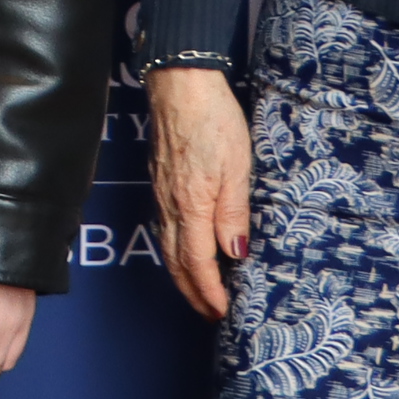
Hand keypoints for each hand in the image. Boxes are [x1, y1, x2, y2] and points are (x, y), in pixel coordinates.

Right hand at [150, 64, 254, 319]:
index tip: (222, 311)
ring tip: (198, 290)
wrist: (180, 85)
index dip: (209, 290)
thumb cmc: (213, 120)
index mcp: (191, 205)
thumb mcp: (236, 167)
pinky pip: (165, 226)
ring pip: (168, 245)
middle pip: (176, 260)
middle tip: (209, 313)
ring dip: (182, 274)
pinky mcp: (161, 180)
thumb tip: (234, 252)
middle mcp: (170, 204)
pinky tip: (184, 248)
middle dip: (192, 291)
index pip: (197, 261)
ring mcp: (162, 192)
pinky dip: (175, 250)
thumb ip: (233, 212)